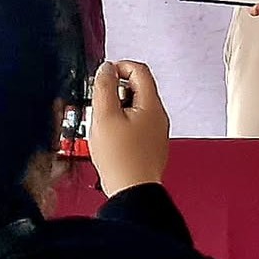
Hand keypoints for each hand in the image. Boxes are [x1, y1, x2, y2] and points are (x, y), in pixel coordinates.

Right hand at [90, 60, 169, 196]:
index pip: (140, 70)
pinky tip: (111, 139)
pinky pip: (136, 125)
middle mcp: (159, 116)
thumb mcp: (105, 116)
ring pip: (135, 108)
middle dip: (116, 91)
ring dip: (117, 109)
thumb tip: (107, 69)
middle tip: (100, 104)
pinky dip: (122, 125)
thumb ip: (105, 87)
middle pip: (138, 89)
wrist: (132, 191)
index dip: (120, 67)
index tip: (104, 76)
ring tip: (104, 125)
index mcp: (151, 105)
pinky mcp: (150, 145)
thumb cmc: (121, 159)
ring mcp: (156, 131)